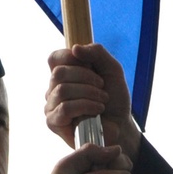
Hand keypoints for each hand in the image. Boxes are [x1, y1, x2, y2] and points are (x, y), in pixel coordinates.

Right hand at [45, 44, 140, 162]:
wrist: (121, 125)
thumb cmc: (114, 98)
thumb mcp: (112, 69)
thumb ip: (97, 53)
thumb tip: (74, 48)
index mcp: (64, 74)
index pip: (54, 58)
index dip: (71, 58)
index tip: (91, 66)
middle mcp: (54, 89)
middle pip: (58, 72)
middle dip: (86, 77)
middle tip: (102, 86)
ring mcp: (51, 106)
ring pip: (62, 90)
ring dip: (89, 93)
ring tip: (103, 100)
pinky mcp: (53, 122)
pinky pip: (64, 108)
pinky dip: (85, 106)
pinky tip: (97, 110)